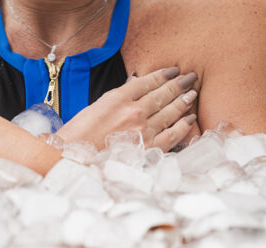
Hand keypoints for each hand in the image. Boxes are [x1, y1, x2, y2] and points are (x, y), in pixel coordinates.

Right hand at [56, 67, 197, 150]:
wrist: (74, 159)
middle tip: (191, 78)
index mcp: (118, 98)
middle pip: (163, 94)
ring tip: (192, 94)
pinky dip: (183, 126)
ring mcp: (143, 130)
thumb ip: (118, 98)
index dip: (163, 74)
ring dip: (183, 101)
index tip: (173, 71)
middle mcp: (134, 112)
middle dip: (179, 84)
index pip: (148, 81)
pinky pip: (172, 135)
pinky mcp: (148, 148)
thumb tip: (135, 87)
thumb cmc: (80, 134)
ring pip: (170, 111)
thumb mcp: (97, 106)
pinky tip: (190, 119)